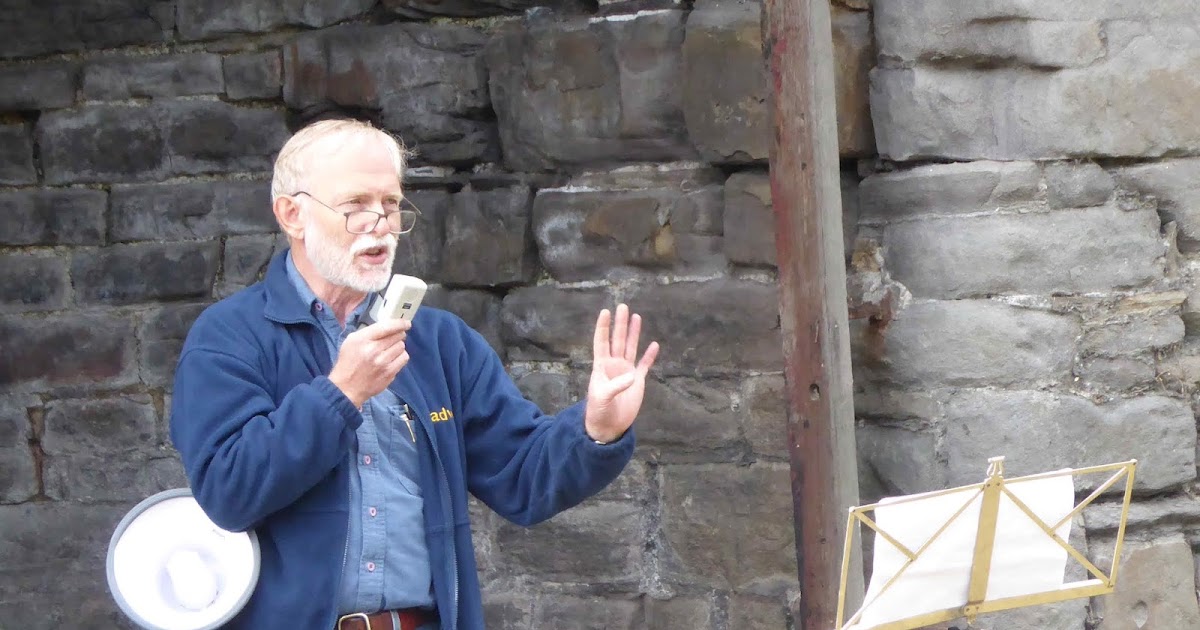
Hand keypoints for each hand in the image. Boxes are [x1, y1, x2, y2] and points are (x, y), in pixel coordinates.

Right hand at [328, 319, 411, 407]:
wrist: (346, 387)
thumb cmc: (348, 362)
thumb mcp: (351, 341)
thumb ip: (368, 332)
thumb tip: (388, 326)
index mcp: (362, 339)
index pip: (386, 327)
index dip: (400, 323)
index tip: (406, 323)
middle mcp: (373, 350)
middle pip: (397, 336)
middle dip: (397, 335)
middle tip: (393, 338)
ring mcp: (383, 363)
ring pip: (401, 346)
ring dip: (398, 346)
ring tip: (390, 350)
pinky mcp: (389, 373)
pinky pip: (404, 358)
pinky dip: (400, 357)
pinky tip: (392, 359)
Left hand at [584, 304, 659, 442]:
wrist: (608, 426)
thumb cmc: (599, 411)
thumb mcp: (602, 398)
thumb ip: (615, 386)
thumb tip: (632, 376)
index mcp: (602, 366)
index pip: (602, 342)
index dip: (603, 328)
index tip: (605, 312)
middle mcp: (614, 365)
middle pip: (618, 340)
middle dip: (620, 324)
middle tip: (623, 306)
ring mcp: (626, 372)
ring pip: (630, 348)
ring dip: (633, 333)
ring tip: (636, 317)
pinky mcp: (637, 381)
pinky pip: (644, 365)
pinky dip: (649, 355)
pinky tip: (654, 344)